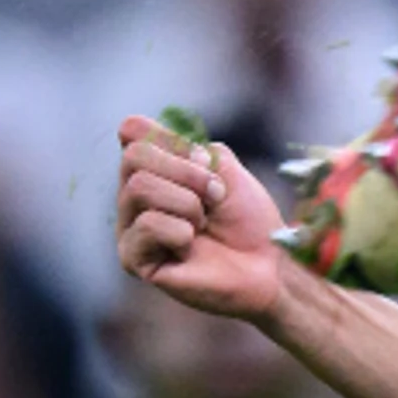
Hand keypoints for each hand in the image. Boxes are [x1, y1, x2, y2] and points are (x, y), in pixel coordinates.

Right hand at [115, 117, 286, 322]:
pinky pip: (147, 224)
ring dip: (188, 203)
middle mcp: (133, 196)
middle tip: (215, 198)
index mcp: (152, 170)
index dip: (171, 141)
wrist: (268, 267)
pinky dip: (181, 232)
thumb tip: (152, 141)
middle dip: (187, 173)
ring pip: (138, 187)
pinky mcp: (133, 260)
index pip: (133, 131)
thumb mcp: (225, 170)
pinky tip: (191, 248)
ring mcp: (130, 227)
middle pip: (134, 156)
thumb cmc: (248, 221)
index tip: (205, 163)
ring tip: (204, 224)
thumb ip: (190, 148)